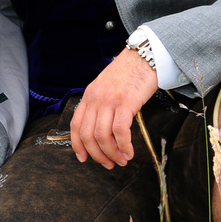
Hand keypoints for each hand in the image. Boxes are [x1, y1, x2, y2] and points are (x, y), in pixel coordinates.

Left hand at [69, 48, 157, 168]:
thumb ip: (100, 106)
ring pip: (102, 135)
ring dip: (112, 153)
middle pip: (88, 134)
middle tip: (109, 164)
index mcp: (89, 96)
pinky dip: (123, 145)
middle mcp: (95, 99)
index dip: (77, 145)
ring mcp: (109, 100)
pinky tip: (129, 151)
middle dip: (97, 155)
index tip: (83, 158)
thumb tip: (100, 130)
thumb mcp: (106, 88)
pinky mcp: (126, 102)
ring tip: (122, 160)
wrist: (144, 57)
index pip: (75, 125)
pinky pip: (120, 130)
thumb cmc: (128, 74)